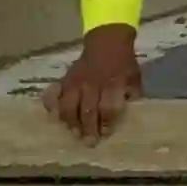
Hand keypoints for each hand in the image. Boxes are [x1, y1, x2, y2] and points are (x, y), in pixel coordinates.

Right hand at [42, 26, 143, 144]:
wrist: (107, 43)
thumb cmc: (123, 64)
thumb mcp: (135, 78)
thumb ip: (131, 95)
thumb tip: (127, 112)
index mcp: (113, 84)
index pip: (108, 108)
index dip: (106, 122)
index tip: (105, 134)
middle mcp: (92, 84)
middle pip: (87, 111)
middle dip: (88, 129)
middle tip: (88, 143)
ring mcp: (76, 82)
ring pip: (68, 106)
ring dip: (70, 122)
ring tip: (73, 133)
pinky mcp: (64, 80)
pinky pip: (53, 95)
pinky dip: (52, 106)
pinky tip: (55, 117)